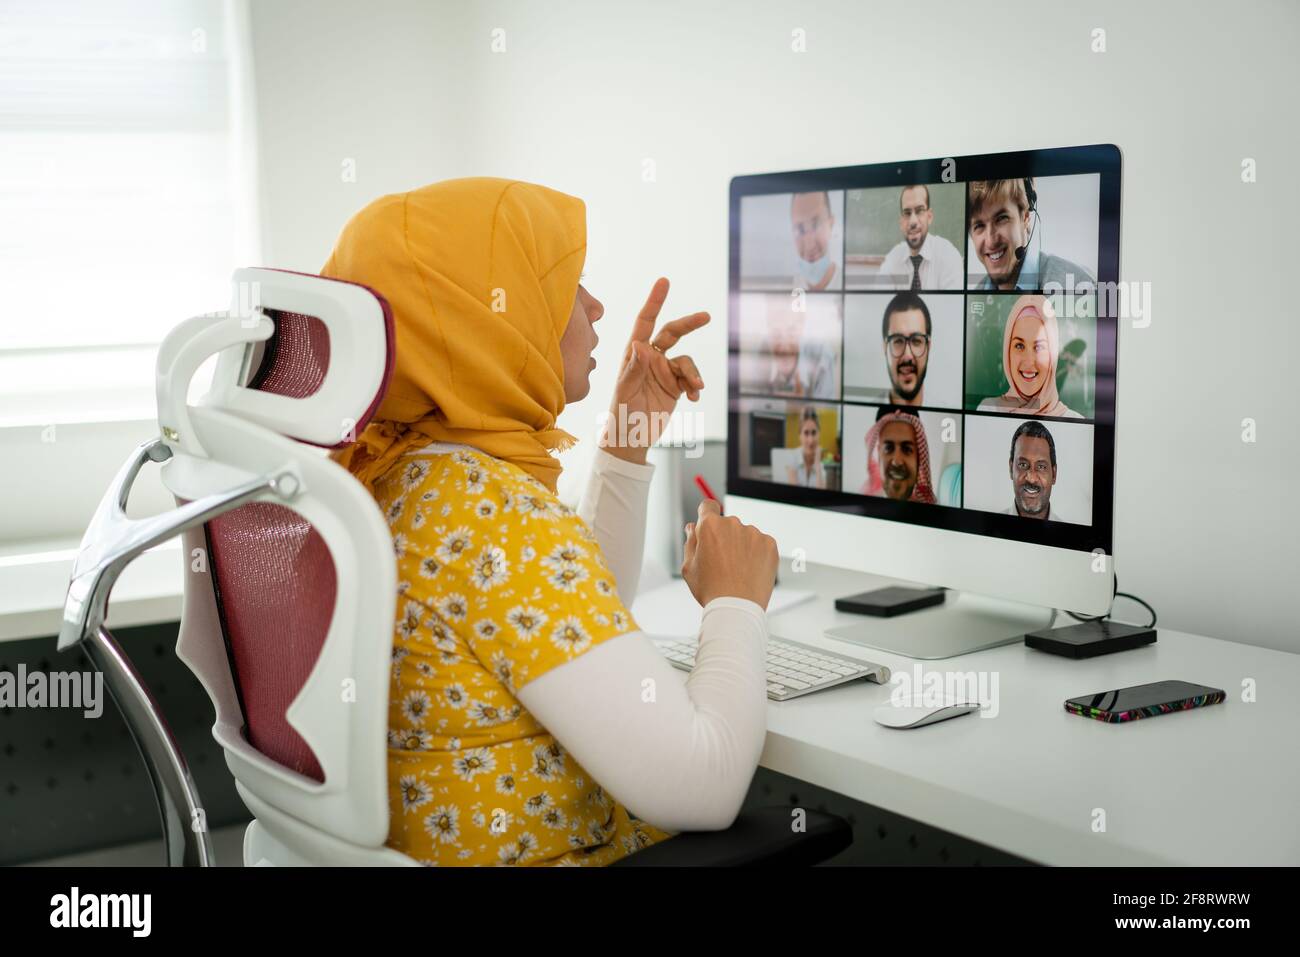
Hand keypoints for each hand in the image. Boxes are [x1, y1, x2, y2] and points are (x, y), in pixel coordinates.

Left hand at [601, 277, 707, 463]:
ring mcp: (665, 372)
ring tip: (695, 387)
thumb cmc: (621, 414)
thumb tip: (642, 344)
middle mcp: (651, 359)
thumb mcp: (625, 391)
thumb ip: (634, 368)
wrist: (631, 438)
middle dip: (689, 324)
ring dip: (693, 373)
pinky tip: (694, 397)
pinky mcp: (676, 387)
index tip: (664, 282)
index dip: (655, 302)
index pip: (645, 322)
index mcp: (634, 354)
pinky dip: (695, 386)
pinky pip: (691, 379)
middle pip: (672, 333)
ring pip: (686, 361)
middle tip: (706, 316)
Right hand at [680, 500, 778, 608]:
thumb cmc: (710, 590)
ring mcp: (753, 533)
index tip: (708, 526)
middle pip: (726, 524)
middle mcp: (733, 524)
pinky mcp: (770, 544)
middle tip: (721, 563)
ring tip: (737, 572)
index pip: (708, 506)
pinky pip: (760, 544)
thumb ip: (690, 542)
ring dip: (740, 546)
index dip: (706, 515)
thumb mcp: (689, 567)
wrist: (738, 608)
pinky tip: (749, 572)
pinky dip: (756, 554)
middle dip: (723, 537)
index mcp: (710, 526)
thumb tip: (692, 527)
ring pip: (744, 535)